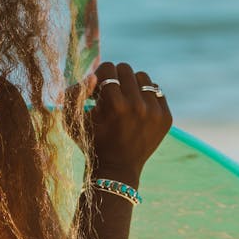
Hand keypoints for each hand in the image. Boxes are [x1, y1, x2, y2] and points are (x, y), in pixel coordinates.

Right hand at [62, 61, 172, 176]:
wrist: (116, 170)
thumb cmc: (91, 142)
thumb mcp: (72, 120)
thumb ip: (73, 94)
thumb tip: (92, 76)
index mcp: (115, 104)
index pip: (108, 68)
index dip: (99, 77)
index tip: (97, 91)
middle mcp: (137, 106)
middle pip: (126, 69)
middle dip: (115, 78)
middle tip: (110, 94)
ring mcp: (155, 112)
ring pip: (143, 77)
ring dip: (131, 85)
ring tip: (124, 100)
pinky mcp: (166, 117)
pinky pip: (156, 90)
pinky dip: (145, 96)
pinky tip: (136, 109)